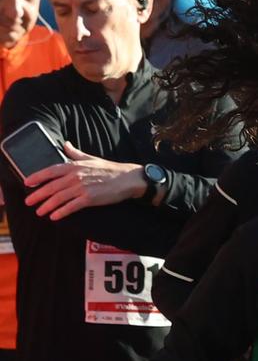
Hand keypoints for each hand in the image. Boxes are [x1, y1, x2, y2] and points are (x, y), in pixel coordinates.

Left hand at [24, 144, 144, 219]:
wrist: (128, 179)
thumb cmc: (110, 169)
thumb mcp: (91, 158)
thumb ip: (75, 153)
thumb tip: (65, 144)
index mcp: (74, 165)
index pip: (50, 171)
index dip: (37, 177)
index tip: (27, 183)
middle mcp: (75, 176)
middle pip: (51, 187)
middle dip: (38, 195)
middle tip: (28, 202)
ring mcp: (82, 188)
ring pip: (59, 198)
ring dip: (47, 206)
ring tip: (39, 212)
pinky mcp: (90, 198)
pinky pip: (71, 206)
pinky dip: (61, 212)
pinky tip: (54, 216)